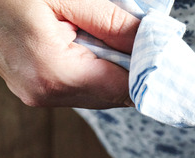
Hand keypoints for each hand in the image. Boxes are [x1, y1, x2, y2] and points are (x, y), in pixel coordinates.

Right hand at [0, 0, 139, 107]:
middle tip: (136, 40)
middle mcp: (44, 94)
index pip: (125, 90)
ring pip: (98, 94)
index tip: (162, 53)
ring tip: (102, 37)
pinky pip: (78, 88)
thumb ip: (112, 24)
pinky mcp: (33, 89)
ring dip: (110, 70)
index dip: (148, 72)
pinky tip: (85, 44)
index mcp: (54, 73)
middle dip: (131, 70)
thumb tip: (151, 45)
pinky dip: (92, 70)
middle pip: (114, 96)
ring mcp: (36, 95)